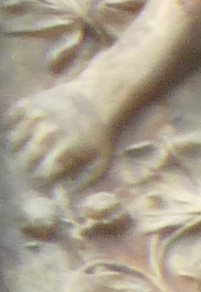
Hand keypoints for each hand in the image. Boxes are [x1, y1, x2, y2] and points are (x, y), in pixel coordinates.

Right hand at [6, 72, 120, 183]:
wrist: (98, 98)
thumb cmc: (97, 133)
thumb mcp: (101, 159)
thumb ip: (85, 180)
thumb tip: (66, 193)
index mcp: (67, 147)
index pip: (41, 173)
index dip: (39, 178)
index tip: (42, 176)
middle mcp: (50, 131)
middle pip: (23, 159)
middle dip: (24, 167)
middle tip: (28, 167)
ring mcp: (38, 116)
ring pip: (13, 141)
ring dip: (16, 149)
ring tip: (25, 149)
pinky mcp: (30, 103)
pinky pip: (9, 120)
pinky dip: (11, 127)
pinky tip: (22, 130)